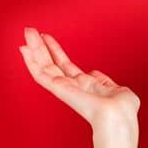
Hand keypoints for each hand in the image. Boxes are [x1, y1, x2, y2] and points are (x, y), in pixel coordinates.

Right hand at [18, 27, 139, 128]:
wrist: (119, 117)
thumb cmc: (123, 110)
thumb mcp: (117, 90)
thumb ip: (105, 81)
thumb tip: (94, 73)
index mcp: (85, 86)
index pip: (65, 66)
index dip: (55, 51)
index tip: (46, 38)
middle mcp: (72, 87)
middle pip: (51, 63)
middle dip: (41, 47)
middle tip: (30, 30)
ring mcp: (64, 88)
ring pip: (43, 67)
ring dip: (34, 49)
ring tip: (26, 32)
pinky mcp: (59, 89)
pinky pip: (41, 74)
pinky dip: (32, 61)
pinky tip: (24, 48)